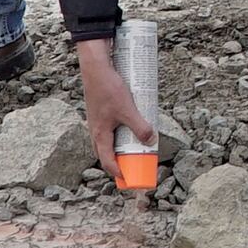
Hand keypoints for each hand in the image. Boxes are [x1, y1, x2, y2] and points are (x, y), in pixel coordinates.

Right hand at [72, 38, 156, 177]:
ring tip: (134, 147)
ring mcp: (97, 121)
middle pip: (106, 153)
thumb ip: (140, 126)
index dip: (117, 172)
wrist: (96, 68)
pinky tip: (130, 125)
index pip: (106, 161)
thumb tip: (151, 141)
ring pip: (108, 140)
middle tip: (133, 166)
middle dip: (119, 162)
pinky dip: (119, 133)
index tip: (128, 179)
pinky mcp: (101, 112)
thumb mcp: (128, 109)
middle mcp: (96, 130)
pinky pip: (109, 129)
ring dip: (119, 147)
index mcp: (99, 134)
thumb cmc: (108, 89)